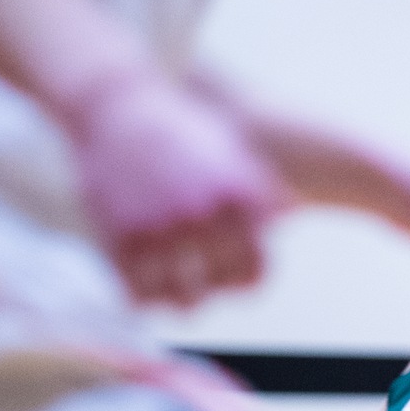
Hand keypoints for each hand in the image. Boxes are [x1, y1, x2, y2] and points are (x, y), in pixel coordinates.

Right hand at [68, 72, 284, 306]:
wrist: (118, 107)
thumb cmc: (183, 134)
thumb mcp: (232, 153)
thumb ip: (260, 189)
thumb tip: (291, 208)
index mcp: (239, 201)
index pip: (253, 274)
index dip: (240, 278)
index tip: (223, 269)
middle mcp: (204, 217)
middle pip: (217, 290)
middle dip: (207, 287)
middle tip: (193, 277)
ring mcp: (163, 229)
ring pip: (182, 303)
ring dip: (176, 299)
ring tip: (170, 285)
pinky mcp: (121, 237)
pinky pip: (140, 297)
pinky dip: (142, 297)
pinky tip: (141, 282)